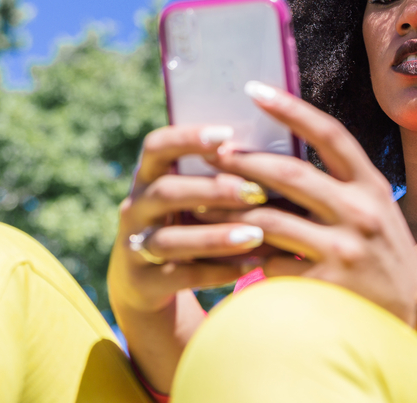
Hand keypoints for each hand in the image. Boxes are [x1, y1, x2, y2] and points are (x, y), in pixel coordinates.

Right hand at [108, 124, 270, 314]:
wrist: (150, 282)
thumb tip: (282, 158)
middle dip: (211, 190)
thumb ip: (223, 177)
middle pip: (165, 191)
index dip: (188, 138)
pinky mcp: (143, 282)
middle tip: (255, 192)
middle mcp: (136, 207)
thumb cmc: (190, 223)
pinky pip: (180, 276)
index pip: (157, 146)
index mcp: (149, 176)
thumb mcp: (197, 197)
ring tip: (256, 234)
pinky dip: (217, 271)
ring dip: (215, 236)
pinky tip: (249, 266)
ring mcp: (134, 247)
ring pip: (169, 239)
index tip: (227, 134)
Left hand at [212, 81, 416, 326]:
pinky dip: (251, 255)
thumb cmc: (383, 248)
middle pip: (291, 174)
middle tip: (212, 152)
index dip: (291, 109)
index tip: (254, 90)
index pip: (330, 134)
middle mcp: (361, 211)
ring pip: (273, 221)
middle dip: (245, 161)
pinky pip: (274, 263)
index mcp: (372, 184)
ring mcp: (345, 248)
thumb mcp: (374, 205)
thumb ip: (338, 181)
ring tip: (203, 202)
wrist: (415, 309)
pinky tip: (232, 249)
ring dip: (234, 211)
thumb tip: (277, 153)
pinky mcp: (327, 283)